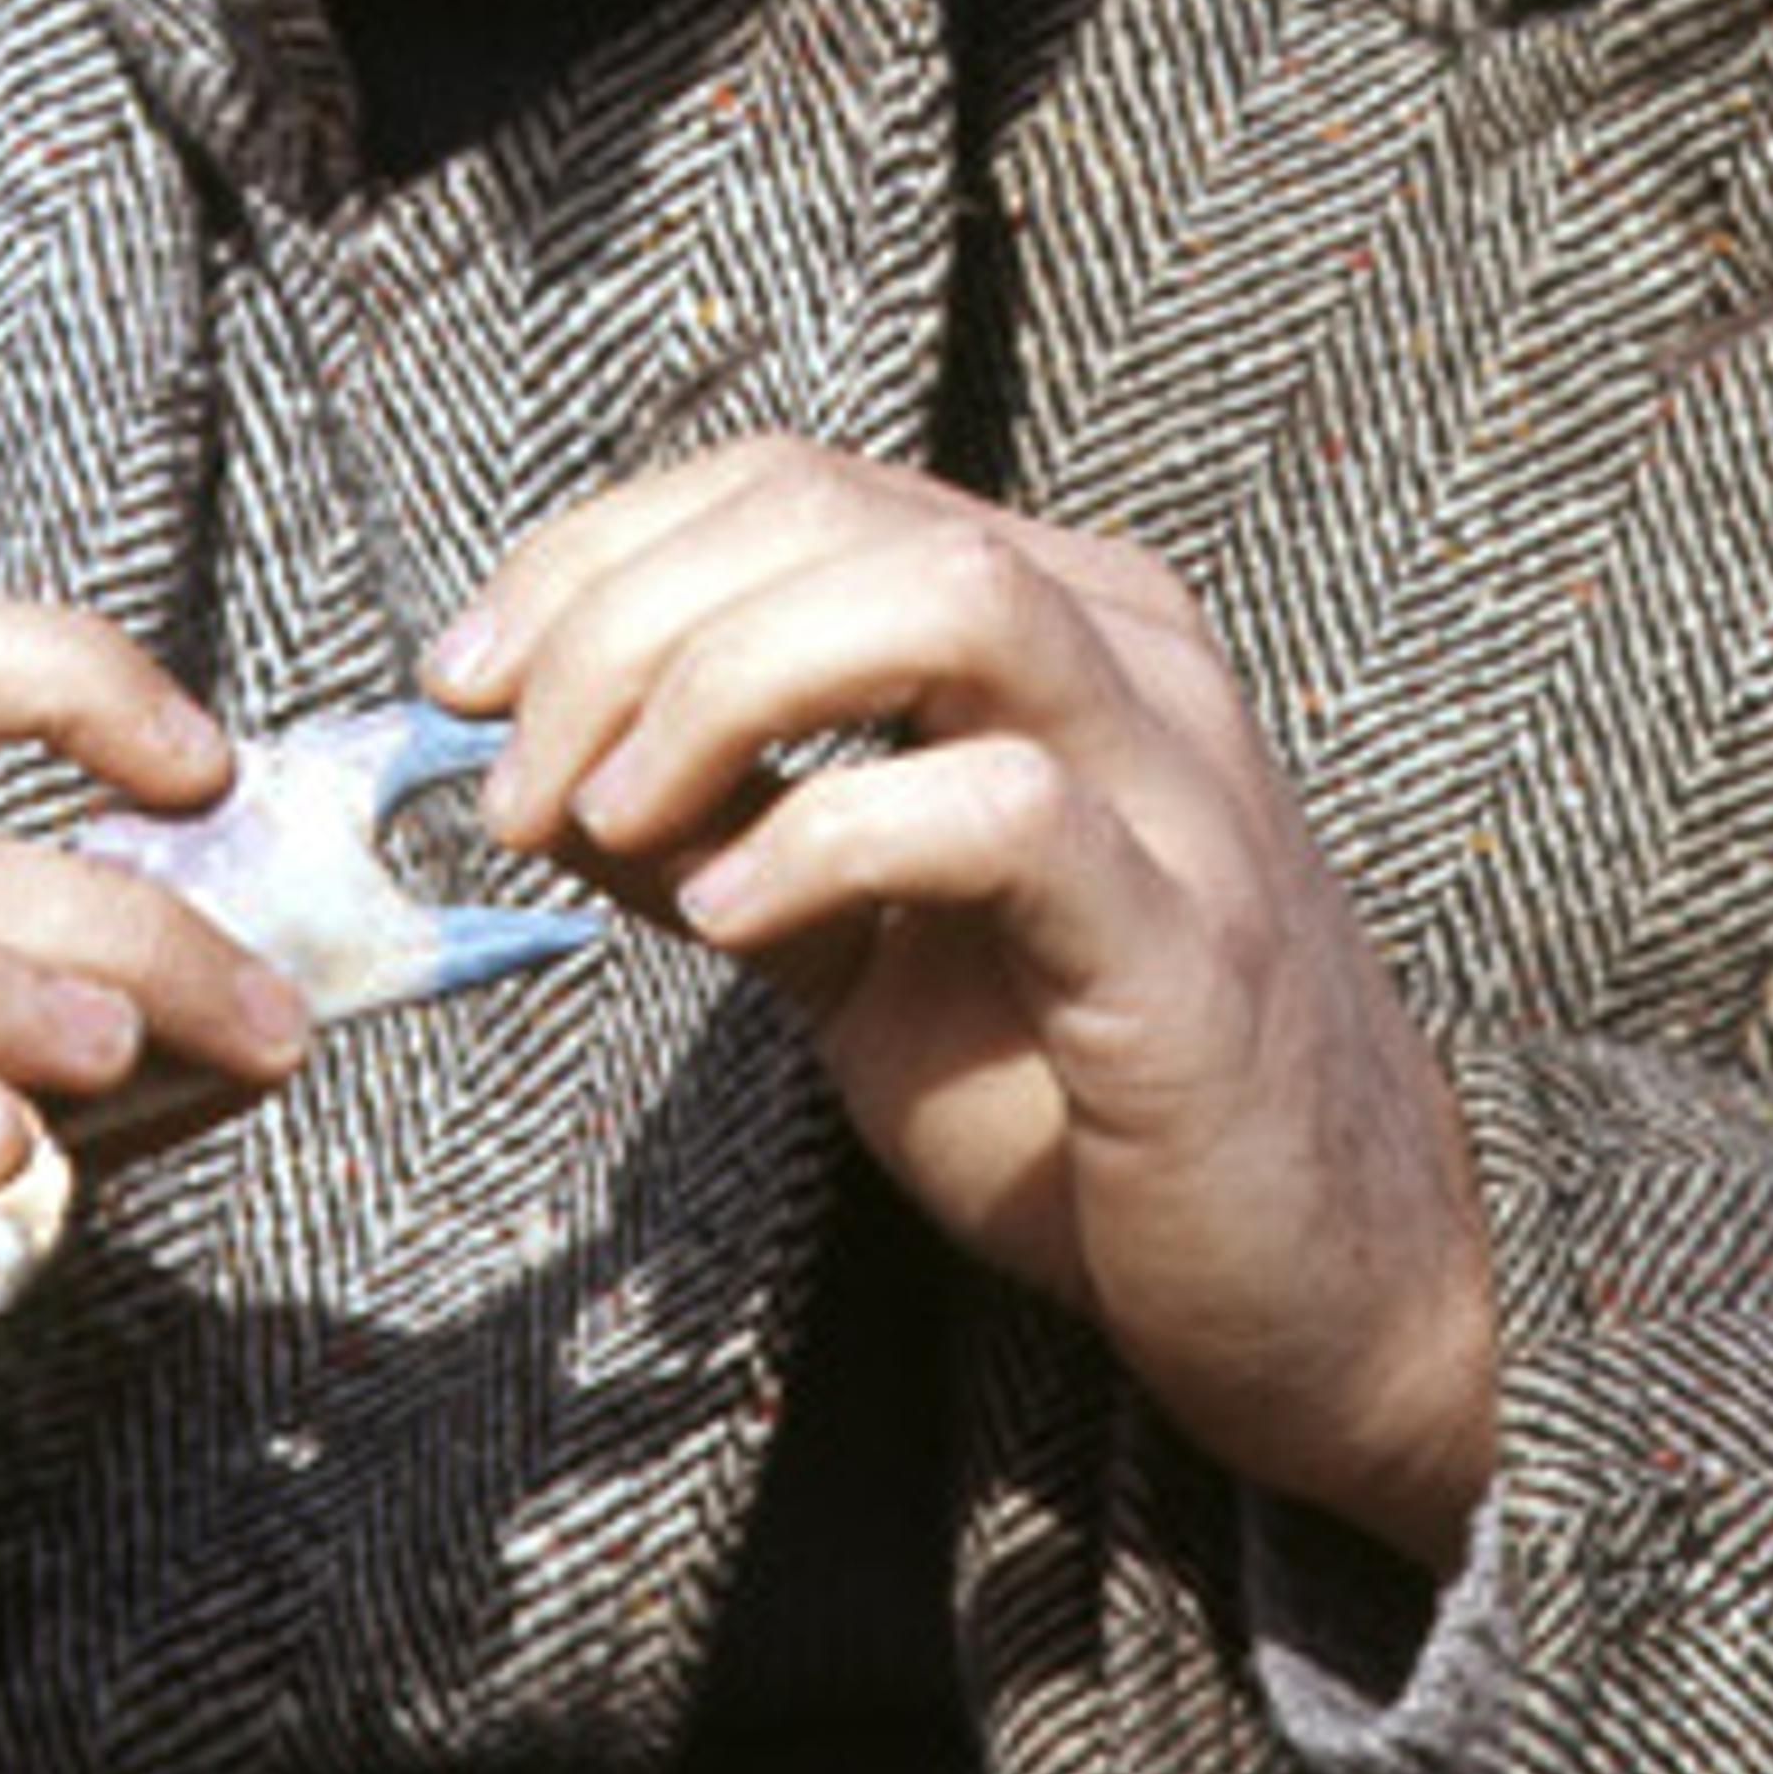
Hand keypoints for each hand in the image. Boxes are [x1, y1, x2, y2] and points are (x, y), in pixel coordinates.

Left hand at [435, 446, 1494, 1565]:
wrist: (1311, 1288)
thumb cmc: (1080, 1098)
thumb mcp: (857, 940)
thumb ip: (721, 833)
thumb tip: (528, 768)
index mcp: (1048, 616)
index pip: (791, 484)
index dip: (597, 551)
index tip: (461, 678)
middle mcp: (1124, 652)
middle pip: (833, 513)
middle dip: (620, 620)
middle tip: (510, 778)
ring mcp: (1174, 783)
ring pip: (938, 598)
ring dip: (719, 687)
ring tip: (606, 823)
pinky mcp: (1186, 936)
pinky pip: (1000, 810)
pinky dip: (828, 839)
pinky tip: (729, 924)